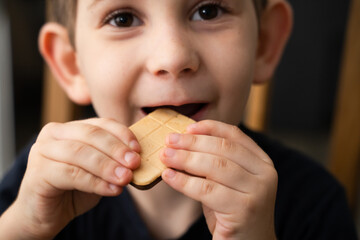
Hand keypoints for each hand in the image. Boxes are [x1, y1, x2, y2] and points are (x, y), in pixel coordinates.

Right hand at [7, 118, 139, 238]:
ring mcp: (42, 151)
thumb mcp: (98, 170)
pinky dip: (95, 182)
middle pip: (91, 135)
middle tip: (134, 163)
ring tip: (126, 178)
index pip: (101, 123)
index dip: (122, 134)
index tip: (138, 149)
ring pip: (81, 153)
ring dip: (107, 166)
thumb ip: (112, 160)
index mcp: (70, 128)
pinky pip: (71, 174)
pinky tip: (112, 190)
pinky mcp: (38, 172)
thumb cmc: (74, 188)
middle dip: (116, 149)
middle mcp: (54, 134)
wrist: (46, 214)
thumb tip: (136, 157)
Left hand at [161, 120, 277, 239]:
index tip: (186, 128)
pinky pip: (207, 190)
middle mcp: (265, 174)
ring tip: (165, 157)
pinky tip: (169, 177)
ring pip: (215, 167)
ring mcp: (257, 192)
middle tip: (168, 141)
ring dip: (185, 159)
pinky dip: (184, 181)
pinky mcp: (244, 210)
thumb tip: (181, 144)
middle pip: (223, 148)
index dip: (209, 128)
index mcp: (262, 162)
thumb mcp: (225, 183)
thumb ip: (212, 163)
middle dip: (192, 143)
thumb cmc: (232, 213)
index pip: (235, 135)